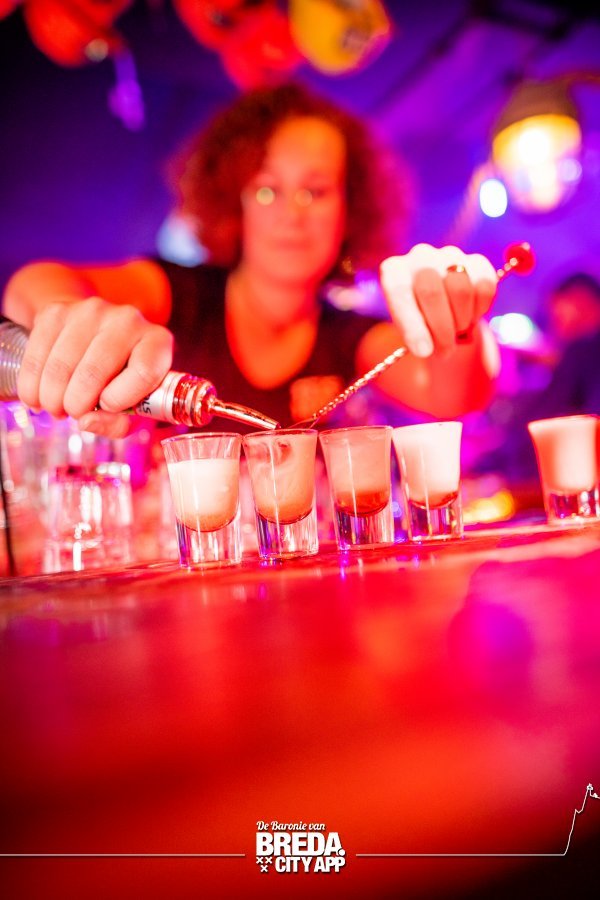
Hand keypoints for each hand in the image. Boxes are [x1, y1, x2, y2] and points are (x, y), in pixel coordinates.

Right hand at [17, 297, 173, 437]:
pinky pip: (37, 355)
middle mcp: (128, 319)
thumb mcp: (133, 407)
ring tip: (55, 408)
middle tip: (72, 415)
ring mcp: (91, 311)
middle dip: (77, 404)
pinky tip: (37, 397)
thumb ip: (119, 423)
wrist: (95, 334)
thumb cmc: (123, 379)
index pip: (144, 371)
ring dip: (52, 398)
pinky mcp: (57, 311)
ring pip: (62, 366)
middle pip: (95, 371)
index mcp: (157, 342)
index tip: (105, 407)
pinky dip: (32, 385)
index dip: (120, 399)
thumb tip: (86, 422)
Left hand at [380, 243, 496, 356]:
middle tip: (445, 350)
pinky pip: (484, 287)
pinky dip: (480, 309)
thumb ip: (413, 335)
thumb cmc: (419, 320)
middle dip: (441, 328)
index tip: (423, 352)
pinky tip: (471, 316)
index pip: (399, 293)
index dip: (413, 325)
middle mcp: (420, 256)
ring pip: (460, 289)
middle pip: (431, 291)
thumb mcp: (408, 328)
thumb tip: (425, 349)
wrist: (443, 308)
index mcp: (394, 271)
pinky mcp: (477, 262)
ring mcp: (450, 255)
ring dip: (461, 320)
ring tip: (457, 330)